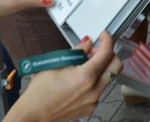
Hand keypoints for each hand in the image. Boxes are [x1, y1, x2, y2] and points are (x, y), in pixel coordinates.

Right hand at [5, 31, 121, 121]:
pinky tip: (81, 79)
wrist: (33, 115)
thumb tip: (87, 43)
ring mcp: (94, 100)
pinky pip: (100, 90)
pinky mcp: (91, 108)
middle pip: (116, 66)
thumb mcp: (57, 65)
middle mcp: (94, 90)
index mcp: (86, 76)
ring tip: (85, 64)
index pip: (107, 53)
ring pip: (108, 78)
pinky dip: (95, 80)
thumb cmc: (39, 93)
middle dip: (109, 54)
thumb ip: (77, 52)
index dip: (107, 40)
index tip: (104, 36)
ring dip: (102, 67)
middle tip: (95, 50)